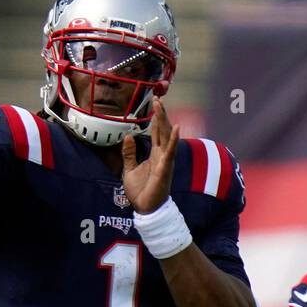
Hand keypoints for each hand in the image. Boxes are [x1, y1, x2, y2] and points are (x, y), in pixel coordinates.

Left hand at [121, 97, 179, 213]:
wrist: (145, 209)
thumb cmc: (141, 191)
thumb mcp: (130, 169)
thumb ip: (130, 153)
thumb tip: (129, 136)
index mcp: (155, 154)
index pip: (157, 131)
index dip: (156, 117)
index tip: (155, 101)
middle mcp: (162, 155)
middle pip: (163, 130)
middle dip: (160, 113)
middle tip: (157, 97)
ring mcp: (165, 161)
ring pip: (166, 136)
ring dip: (164, 120)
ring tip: (161, 106)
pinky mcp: (165, 168)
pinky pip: (170, 152)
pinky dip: (173, 139)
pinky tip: (177, 127)